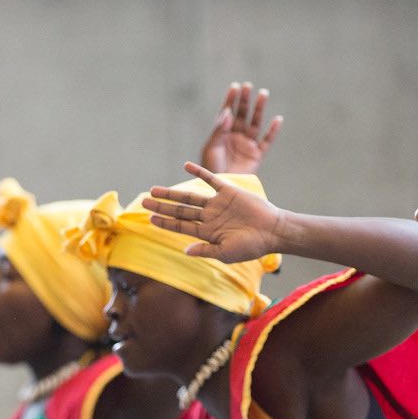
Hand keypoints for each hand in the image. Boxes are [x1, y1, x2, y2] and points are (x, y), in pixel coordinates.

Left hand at [143, 163, 284, 263]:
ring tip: (155, 189)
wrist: (273, 231)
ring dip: (172, 192)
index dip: (165, 222)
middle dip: (162, 206)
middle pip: (180, 210)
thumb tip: (185, 251)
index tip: (150, 218)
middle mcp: (209, 217)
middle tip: (144, 200)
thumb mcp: (226, 253)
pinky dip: (199, 172)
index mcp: (207, 233)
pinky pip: (210, 179)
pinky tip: (186, 166)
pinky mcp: (228, 191)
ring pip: (189, 196)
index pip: (181, 227)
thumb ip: (205, 251)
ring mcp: (217, 203)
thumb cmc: (252, 246)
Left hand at [198, 82, 282, 175]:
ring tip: (263, 94)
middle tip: (248, 86)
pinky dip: (273, 131)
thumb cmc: (211, 168)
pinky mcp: (256, 155)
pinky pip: (267, 141)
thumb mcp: (212, 147)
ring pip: (255, 123)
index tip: (235, 87)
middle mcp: (236, 136)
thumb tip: (228, 112)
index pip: (228, 112)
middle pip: (242, 114)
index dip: (231, 99)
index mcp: (223, 133)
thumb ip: (219, 130)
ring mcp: (247, 145)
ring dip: (259, 109)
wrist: (221, 186)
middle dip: (245, 100)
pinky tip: (278, 119)